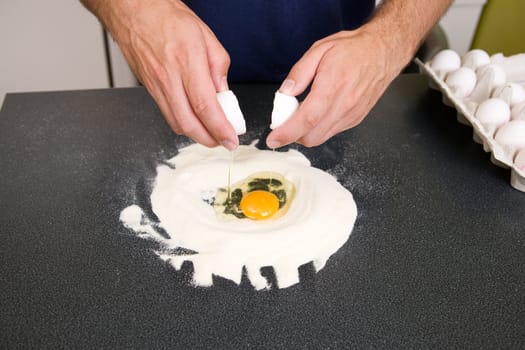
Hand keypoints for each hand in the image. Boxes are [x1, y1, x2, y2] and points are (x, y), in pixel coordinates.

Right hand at [99, 0, 237, 148]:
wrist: (132, 10)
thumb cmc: (166, 16)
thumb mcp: (205, 35)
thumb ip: (219, 67)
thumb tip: (224, 93)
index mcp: (186, 61)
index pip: (205, 106)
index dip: (220, 128)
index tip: (231, 139)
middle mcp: (168, 77)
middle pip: (189, 123)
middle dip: (209, 139)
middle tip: (223, 141)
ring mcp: (155, 85)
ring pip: (176, 122)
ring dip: (196, 134)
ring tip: (211, 132)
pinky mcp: (148, 89)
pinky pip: (167, 114)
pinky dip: (183, 123)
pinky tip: (194, 119)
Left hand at [266, 27, 406, 147]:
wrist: (383, 52)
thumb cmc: (353, 50)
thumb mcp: (319, 50)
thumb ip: (299, 73)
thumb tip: (285, 93)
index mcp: (333, 85)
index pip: (307, 118)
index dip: (287, 133)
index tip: (273, 139)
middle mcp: (344, 105)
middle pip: (312, 136)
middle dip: (293, 135)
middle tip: (285, 120)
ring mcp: (352, 115)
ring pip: (321, 138)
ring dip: (305, 133)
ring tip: (301, 113)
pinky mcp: (355, 119)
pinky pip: (331, 132)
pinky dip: (318, 129)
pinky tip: (317, 113)